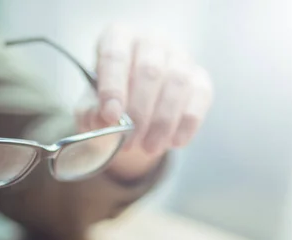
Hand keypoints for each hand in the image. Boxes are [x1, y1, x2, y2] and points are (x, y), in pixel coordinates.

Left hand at [77, 25, 212, 179]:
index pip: (115, 56)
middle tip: (130, 142)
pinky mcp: (200, 78)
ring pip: (177, 84)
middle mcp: (150, 41)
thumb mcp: (91, 108)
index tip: (111, 116)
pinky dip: (186, 124)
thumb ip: (91, 113)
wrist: (134, 109)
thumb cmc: (109, 101)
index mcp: (118, 38)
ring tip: (149, 148)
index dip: (112, 87)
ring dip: (163, 122)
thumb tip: (103, 120)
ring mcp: (179, 57)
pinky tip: (173, 142)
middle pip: (149, 71)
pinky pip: (199, 98)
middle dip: (139, 113)